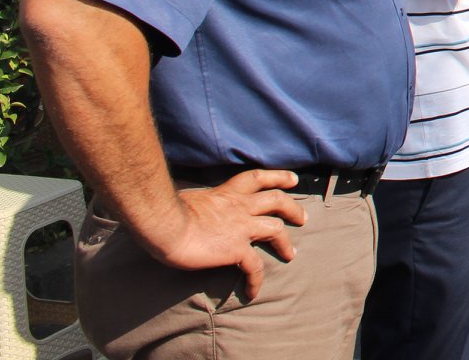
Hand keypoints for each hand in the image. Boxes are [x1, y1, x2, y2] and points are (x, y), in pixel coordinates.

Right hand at [142, 169, 304, 299]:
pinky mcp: (236, 249)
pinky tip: (253, 291)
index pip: (258, 178)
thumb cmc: (167, 212)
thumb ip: (201, 203)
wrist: (165, 225)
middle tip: (303, 218)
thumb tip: (190, 208)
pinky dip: (256, 280)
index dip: (278, 177)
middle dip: (293, 208)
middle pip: (277, 200)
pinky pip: (254, 267)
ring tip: (291, 254)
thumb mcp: (190, 199)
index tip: (293, 180)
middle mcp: (240, 206)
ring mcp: (241, 227)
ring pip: (276, 230)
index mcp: (227, 192)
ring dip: (285, 243)